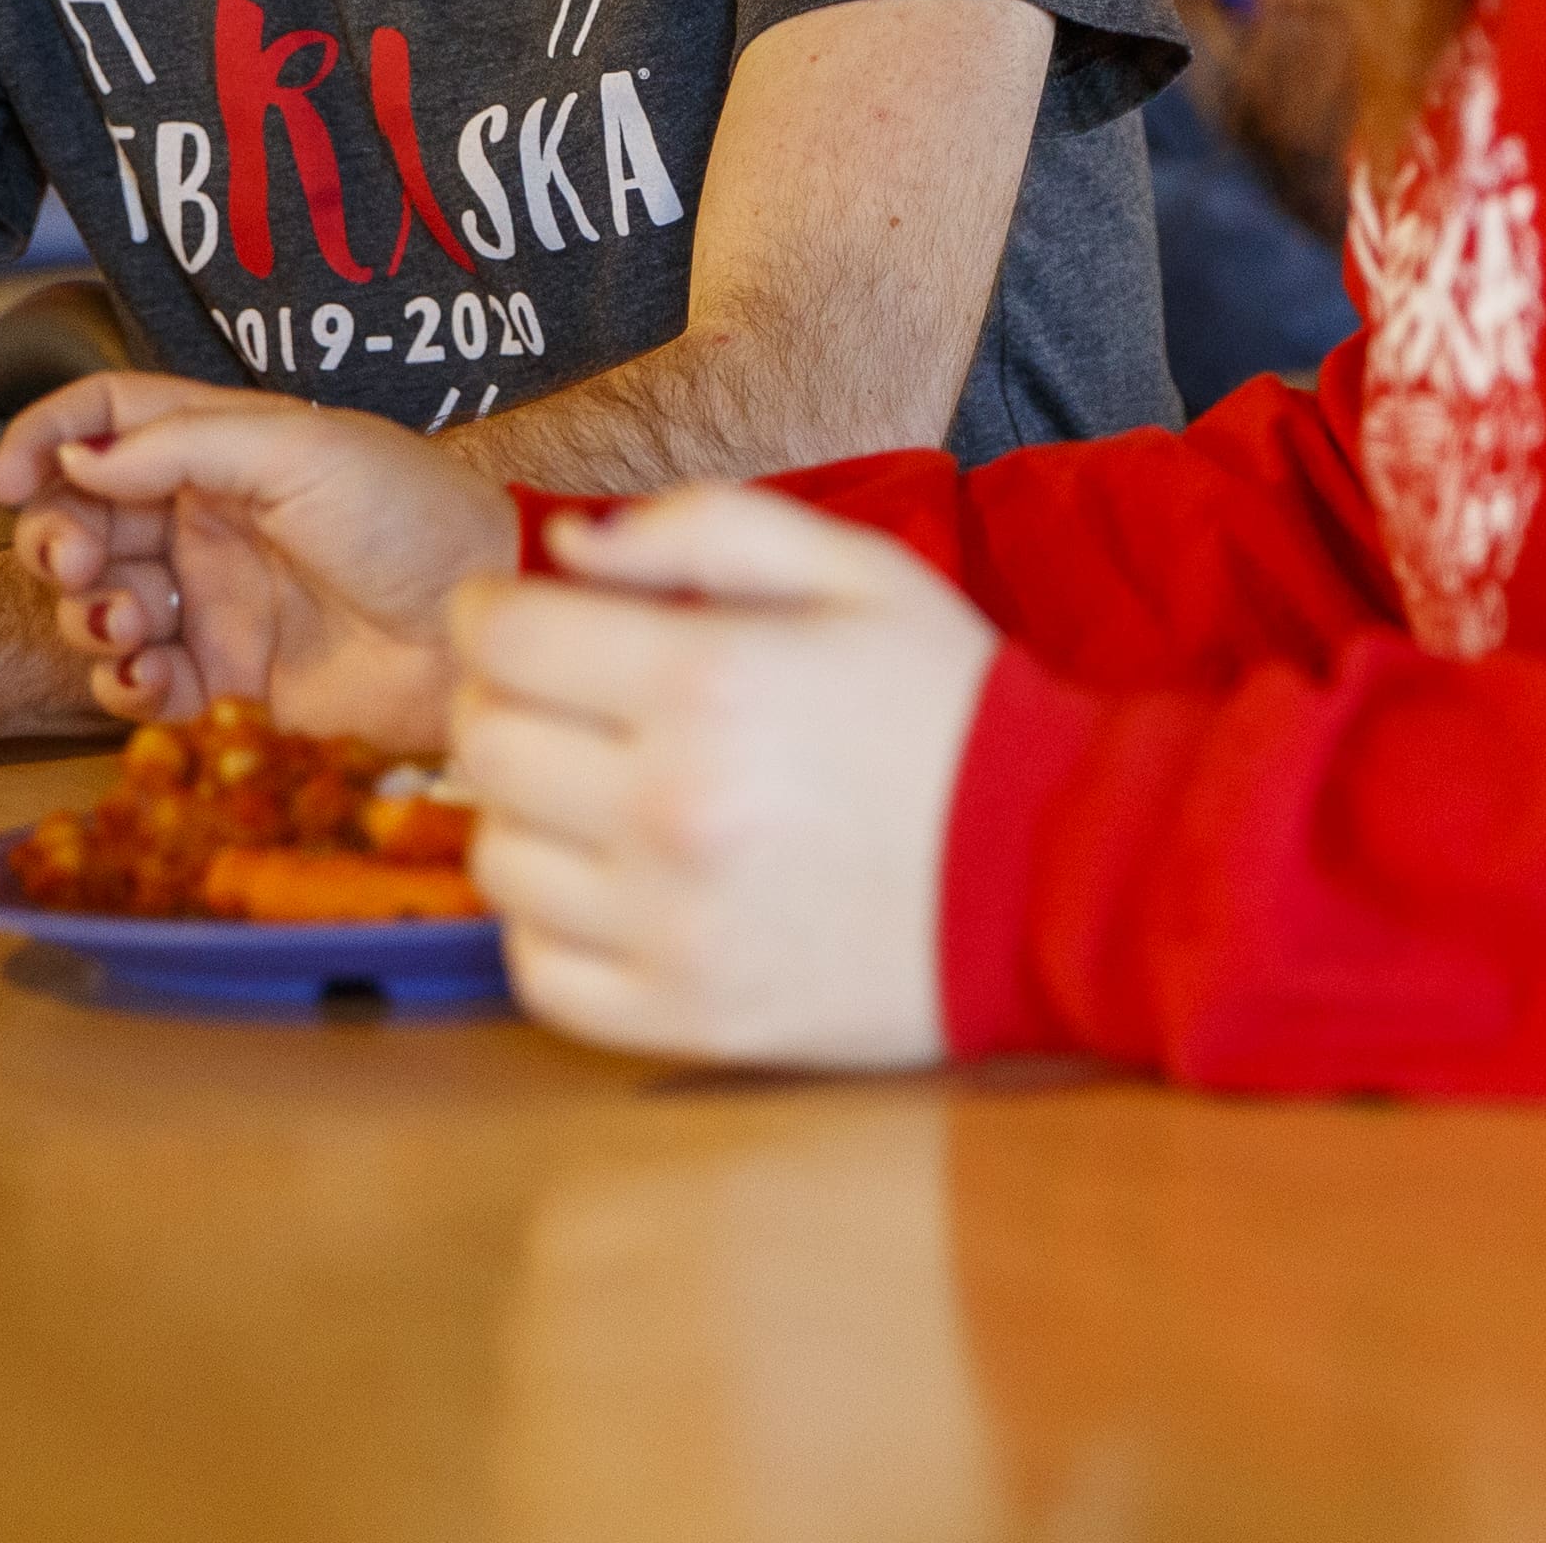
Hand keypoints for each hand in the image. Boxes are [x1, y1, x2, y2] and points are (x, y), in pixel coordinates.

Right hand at [0, 370, 511, 751]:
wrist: (478, 629)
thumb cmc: (412, 519)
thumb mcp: (297, 449)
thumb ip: (178, 445)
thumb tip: (74, 458)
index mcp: (227, 448)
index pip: (108, 422)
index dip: (46, 439)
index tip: (4, 479)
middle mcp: (211, 522)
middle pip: (85, 520)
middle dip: (59, 542)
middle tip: (82, 567)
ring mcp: (218, 605)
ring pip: (102, 606)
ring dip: (91, 617)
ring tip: (133, 626)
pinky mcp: (231, 684)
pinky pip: (141, 684)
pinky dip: (124, 684)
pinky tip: (151, 679)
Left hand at [449, 490, 995, 1069]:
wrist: (1061, 875)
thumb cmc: (949, 712)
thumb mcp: (855, 569)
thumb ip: (703, 528)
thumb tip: (566, 546)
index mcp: (707, 682)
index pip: (504, 639)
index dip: (487, 610)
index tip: (507, 611)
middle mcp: (672, 808)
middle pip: (484, 744)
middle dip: (502, 697)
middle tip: (555, 692)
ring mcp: (672, 927)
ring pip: (497, 859)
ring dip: (525, 812)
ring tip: (593, 790)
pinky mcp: (687, 1018)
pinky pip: (538, 972)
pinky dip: (550, 925)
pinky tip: (608, 884)